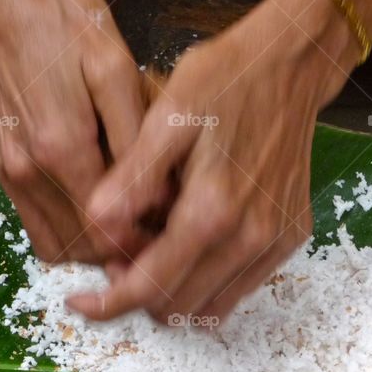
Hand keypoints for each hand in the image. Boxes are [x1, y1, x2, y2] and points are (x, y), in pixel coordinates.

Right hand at [0, 0, 147, 262]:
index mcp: (59, 146)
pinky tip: (90, 192)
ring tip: (125, 216)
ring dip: (89, 242)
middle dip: (118, 250)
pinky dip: (62, 222)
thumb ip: (134, 137)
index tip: (169, 231)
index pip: (105, 230)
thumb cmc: (60, 15)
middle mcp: (23, 169)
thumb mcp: (113, 63)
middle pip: (78, 248)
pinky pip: (30, 217)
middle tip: (152, 227)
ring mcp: (1, 169)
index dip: (141, 243)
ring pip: (50, 242)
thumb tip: (157, 197)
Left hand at [68, 0, 357, 322]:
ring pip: (210, 306)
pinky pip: (240, 287)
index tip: (81, 302)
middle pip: (177, 305)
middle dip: (138, 293)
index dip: (109, 303)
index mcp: (211, 211)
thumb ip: (134, 177)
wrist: (291, 64)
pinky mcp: (289, 236)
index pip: (150, 286)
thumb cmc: (226, 80)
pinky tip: (189, 245)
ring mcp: (274, 241)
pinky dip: (207, 282)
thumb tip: (97, 224)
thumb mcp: (169, 116)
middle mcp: (248, 237)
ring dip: (174, 292)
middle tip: (118, 256)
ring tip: (151, 252)